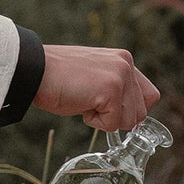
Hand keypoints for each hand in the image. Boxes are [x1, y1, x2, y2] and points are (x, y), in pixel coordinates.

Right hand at [34, 44, 158, 132]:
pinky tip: (80, 103)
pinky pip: (112, 124)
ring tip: (84, 100)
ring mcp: (120, 75)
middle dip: (116, 117)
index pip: (149, 96)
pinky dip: (94, 122)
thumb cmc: (58, 78)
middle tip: (90, 102)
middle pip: (140, 113)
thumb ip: (115, 87)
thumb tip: (131, 115)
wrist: (34, 70)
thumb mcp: (95, 77)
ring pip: (129, 121)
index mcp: (124, 59)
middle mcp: (126, 64)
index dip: (130, 110)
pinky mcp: (112, 89)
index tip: (109, 109)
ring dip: (105, 119)